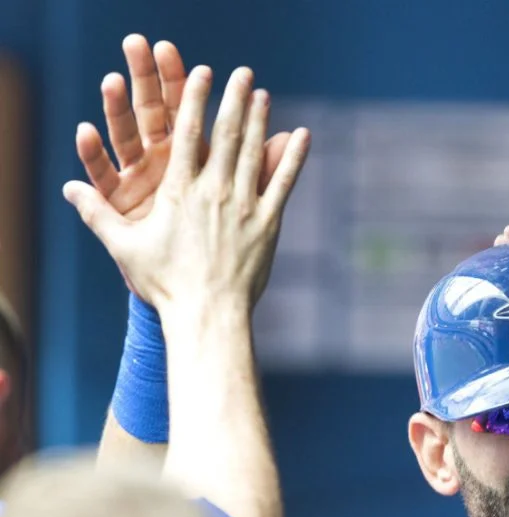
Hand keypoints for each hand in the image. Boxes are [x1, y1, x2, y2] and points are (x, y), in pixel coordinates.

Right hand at [63, 65, 310, 318]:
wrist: (207, 315)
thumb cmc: (164, 284)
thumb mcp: (124, 246)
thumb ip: (98, 213)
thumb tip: (70, 190)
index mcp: (179, 192)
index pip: (186, 134)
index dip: (194, 100)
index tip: (201, 73)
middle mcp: (214, 192)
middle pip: (226, 135)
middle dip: (234, 100)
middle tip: (243, 74)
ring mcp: (244, 207)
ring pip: (255, 153)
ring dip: (261, 121)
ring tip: (264, 95)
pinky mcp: (268, 224)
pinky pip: (283, 184)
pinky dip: (293, 158)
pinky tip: (302, 136)